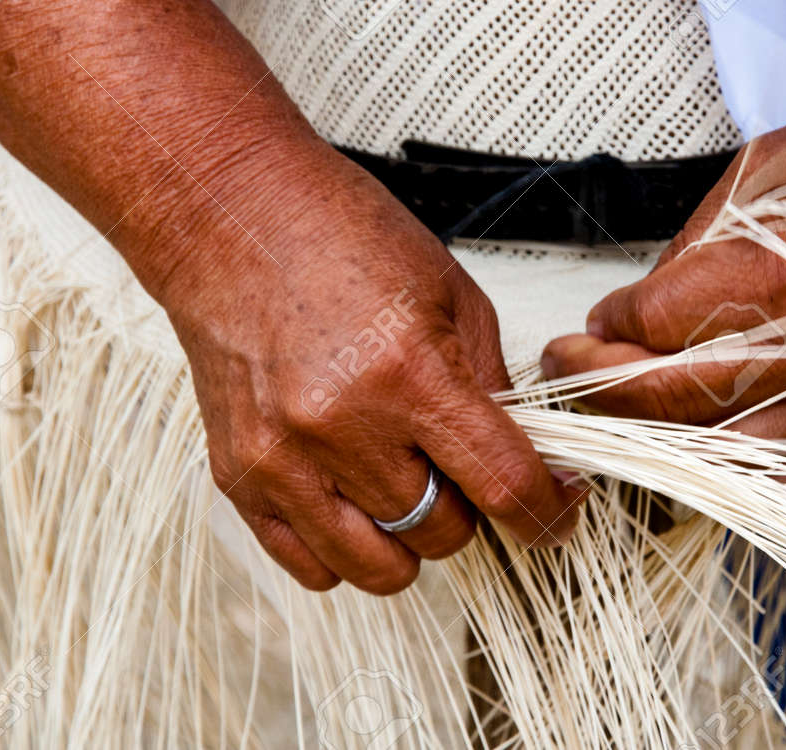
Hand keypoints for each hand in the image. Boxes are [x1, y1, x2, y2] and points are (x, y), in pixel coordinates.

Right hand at [160, 150, 582, 593]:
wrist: (230, 218)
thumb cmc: (339, 238)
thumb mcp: (453, 294)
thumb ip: (492, 386)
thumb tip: (529, 457)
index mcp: (408, 372)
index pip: (501, 483)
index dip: (544, 514)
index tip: (555, 516)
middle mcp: (342, 425)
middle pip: (444, 531)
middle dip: (469, 508)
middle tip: (458, 465)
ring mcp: (283, 458)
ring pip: (380, 566)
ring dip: (411, 540)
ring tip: (407, 486)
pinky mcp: (238, 475)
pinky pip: (311, 567)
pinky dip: (347, 553)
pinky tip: (356, 505)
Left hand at [542, 78, 785, 438]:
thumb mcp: (765, 167)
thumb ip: (692, 245)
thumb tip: (638, 305)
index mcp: (783, 270)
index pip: (658, 324)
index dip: (609, 324)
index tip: (589, 320)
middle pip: (671, 397)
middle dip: (597, 385)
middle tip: (562, 369)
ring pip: (714, 450)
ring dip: (647, 432)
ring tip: (610, 407)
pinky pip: (777, 470)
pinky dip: (722, 460)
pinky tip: (689, 438)